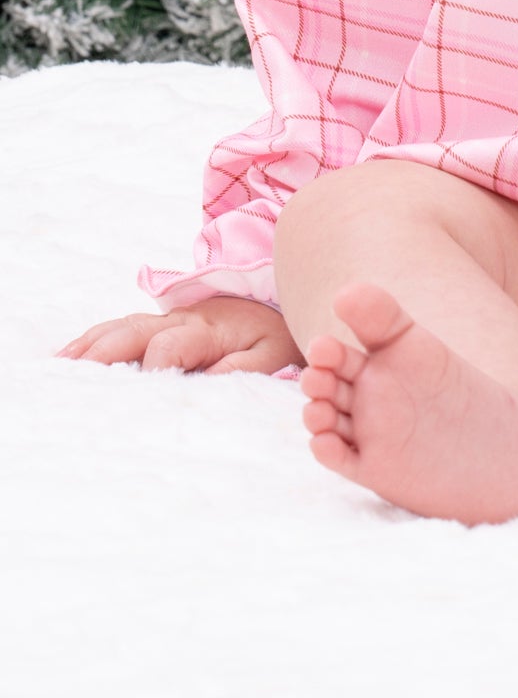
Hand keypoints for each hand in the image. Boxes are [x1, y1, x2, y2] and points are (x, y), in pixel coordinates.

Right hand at [54, 295, 303, 374]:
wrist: (279, 301)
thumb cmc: (273, 335)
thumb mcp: (270, 354)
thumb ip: (238, 371)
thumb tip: (200, 388)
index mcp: (206, 330)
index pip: (168, 348)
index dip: (151, 369)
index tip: (137, 396)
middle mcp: (178, 321)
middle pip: (131, 333)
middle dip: (100, 356)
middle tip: (72, 382)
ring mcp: (163, 321)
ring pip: (119, 328)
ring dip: (87, 348)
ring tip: (57, 370)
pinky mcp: (157, 326)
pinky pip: (119, 329)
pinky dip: (90, 342)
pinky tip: (66, 358)